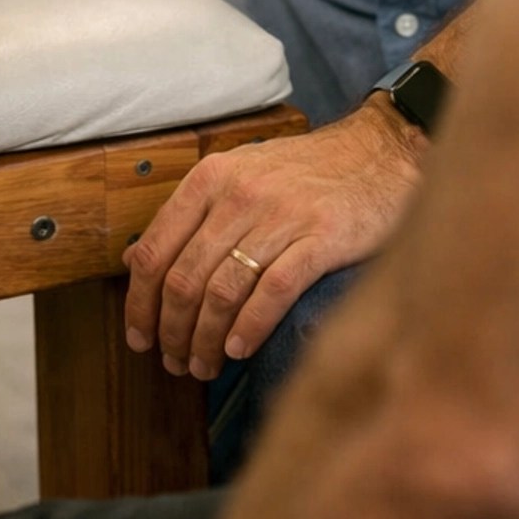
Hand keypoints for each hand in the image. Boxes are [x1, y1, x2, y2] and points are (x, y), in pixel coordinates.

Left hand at [124, 98, 422, 380]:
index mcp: (212, 178)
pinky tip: (240, 350)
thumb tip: (140, 262)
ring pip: (222, 292)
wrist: (380, 153)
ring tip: (204, 365)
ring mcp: (281, 215)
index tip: (139, 337)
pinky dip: (249, 328)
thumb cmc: (306, 173)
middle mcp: (240, 194)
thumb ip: (194, 214)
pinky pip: (271, 292)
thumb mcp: (242, 175)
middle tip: (175, 362)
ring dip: (205, 340)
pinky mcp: (321, 238)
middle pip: (185, 280)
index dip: (140, 304)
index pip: (155, 251)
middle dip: (172, 332)